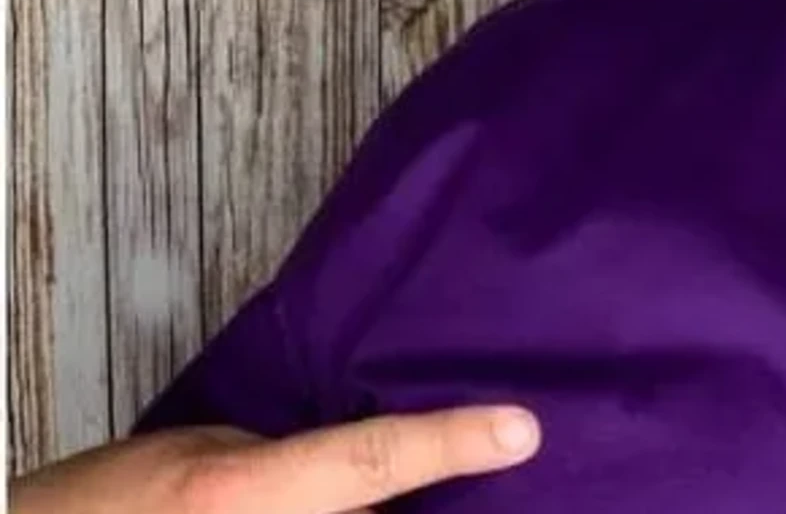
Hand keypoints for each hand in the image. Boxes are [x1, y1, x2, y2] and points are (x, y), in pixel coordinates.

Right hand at [9, 405, 540, 513]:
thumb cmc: (112, 504)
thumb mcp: (206, 454)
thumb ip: (299, 459)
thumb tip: (381, 460)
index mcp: (250, 494)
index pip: (369, 462)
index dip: (450, 443)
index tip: (521, 430)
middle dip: (453, 506)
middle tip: (515, 476)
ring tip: (487, 499)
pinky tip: (424, 506)